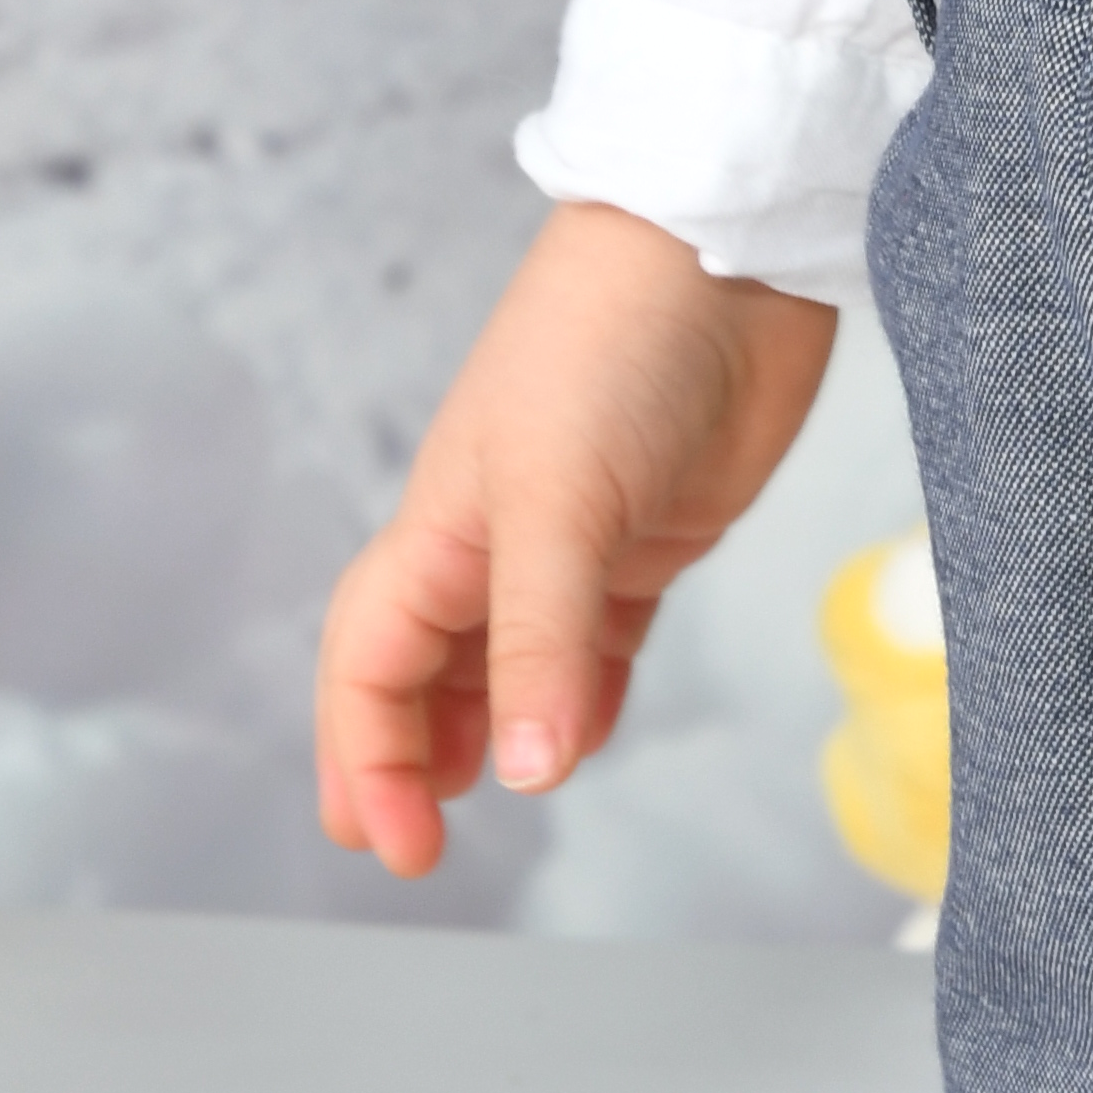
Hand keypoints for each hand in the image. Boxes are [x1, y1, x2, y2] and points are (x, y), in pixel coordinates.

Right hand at [314, 200, 839, 877]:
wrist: (727, 249)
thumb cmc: (614, 337)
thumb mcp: (560, 498)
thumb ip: (540, 644)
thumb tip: (525, 772)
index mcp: (443, 526)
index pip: (368, 663)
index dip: (365, 756)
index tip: (399, 843)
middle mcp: (496, 538)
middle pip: (424, 672)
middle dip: (408, 755)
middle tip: (424, 842)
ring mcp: (577, 536)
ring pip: (511, 663)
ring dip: (497, 731)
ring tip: (499, 790)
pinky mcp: (652, 533)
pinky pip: (600, 638)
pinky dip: (589, 694)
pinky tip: (594, 730)